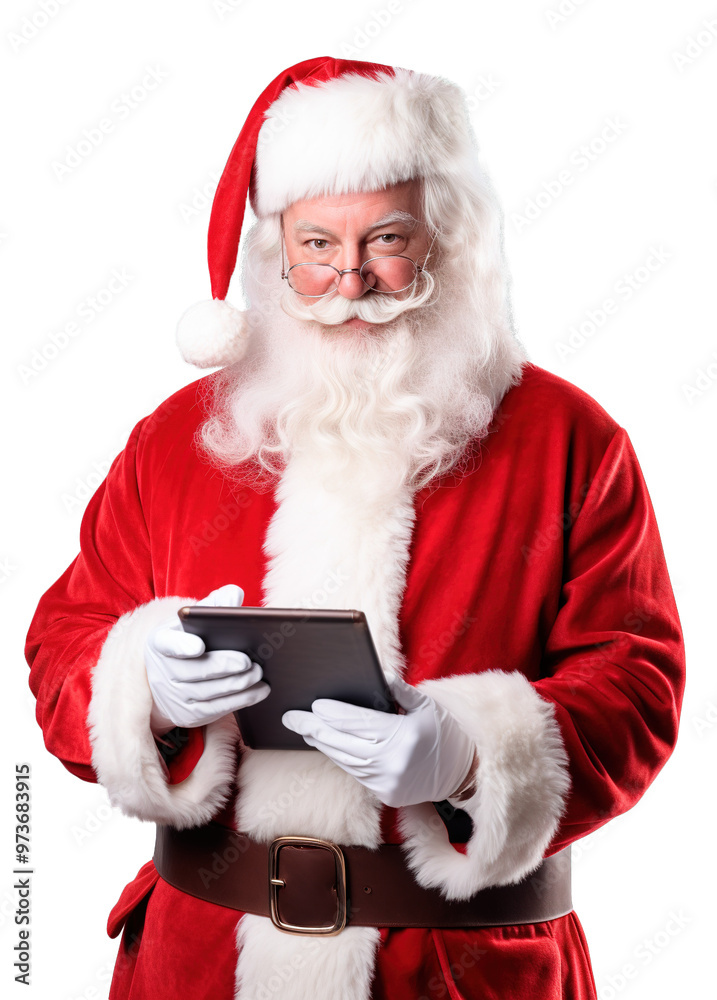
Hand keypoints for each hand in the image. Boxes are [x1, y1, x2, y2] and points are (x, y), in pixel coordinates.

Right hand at [145, 583, 269, 731]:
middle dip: (223, 666)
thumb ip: (214, 604)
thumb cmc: (190, 638)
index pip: (167, 643)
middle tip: (249, 661)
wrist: (172, 674)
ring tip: (258, 673)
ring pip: (207, 693)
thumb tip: (233, 595)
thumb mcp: (195, 619)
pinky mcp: (186, 715)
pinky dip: (240, 701)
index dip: (181, 645)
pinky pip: (215, 710)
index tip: (199, 646)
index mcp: (161, 641)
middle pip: (193, 671)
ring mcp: (173, 696)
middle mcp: (162, 671)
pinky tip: (259, 690)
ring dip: (236, 684)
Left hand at [281, 675, 475, 807]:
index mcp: (403, 737)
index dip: (334, 714)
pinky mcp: (386, 795)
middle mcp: (392, 762)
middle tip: (292, 718)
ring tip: (306, 730)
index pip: (358, 723)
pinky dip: (340, 759)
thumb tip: (380, 675)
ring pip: (346, 761)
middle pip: (343, 743)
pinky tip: (328, 747)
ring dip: (323, 745)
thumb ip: (402, 691)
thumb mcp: (428, 706)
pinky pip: (356, 774)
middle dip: (315, 729)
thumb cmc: (446, 733)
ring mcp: (388, 782)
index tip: (314, 705)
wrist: (464, 773)